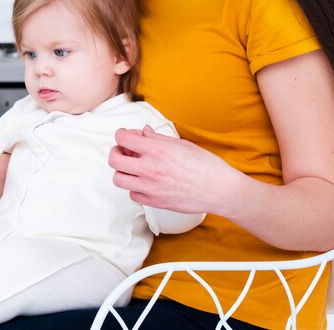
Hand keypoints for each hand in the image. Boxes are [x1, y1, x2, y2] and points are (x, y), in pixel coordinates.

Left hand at [108, 125, 241, 215]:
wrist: (219, 189)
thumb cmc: (205, 164)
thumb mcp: (180, 144)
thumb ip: (157, 138)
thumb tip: (143, 131)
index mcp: (156, 150)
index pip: (122, 138)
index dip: (121, 134)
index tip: (124, 135)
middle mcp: (149, 169)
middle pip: (114, 160)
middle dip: (116, 152)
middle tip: (124, 150)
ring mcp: (150, 187)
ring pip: (118, 179)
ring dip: (122, 171)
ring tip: (132, 167)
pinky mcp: (154, 202)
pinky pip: (132, 194)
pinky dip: (134, 187)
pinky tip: (144, 182)